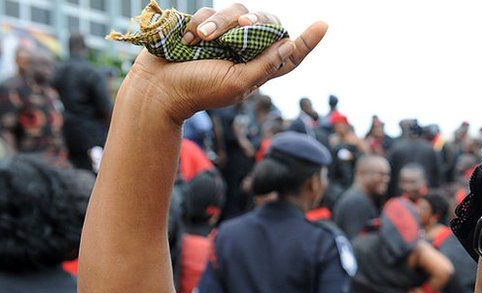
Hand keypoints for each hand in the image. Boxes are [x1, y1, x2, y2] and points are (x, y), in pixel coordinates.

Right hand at [126, 4, 327, 123]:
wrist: (157, 88)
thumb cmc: (198, 91)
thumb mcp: (237, 83)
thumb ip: (264, 65)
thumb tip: (289, 45)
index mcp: (259, 69)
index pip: (290, 54)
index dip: (307, 41)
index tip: (323, 25)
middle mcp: (244, 50)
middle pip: (265, 23)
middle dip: (256, 20)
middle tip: (245, 23)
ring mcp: (223, 37)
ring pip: (236, 12)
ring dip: (220, 22)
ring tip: (201, 39)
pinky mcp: (203, 26)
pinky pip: (210, 11)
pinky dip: (200, 23)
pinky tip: (188, 40)